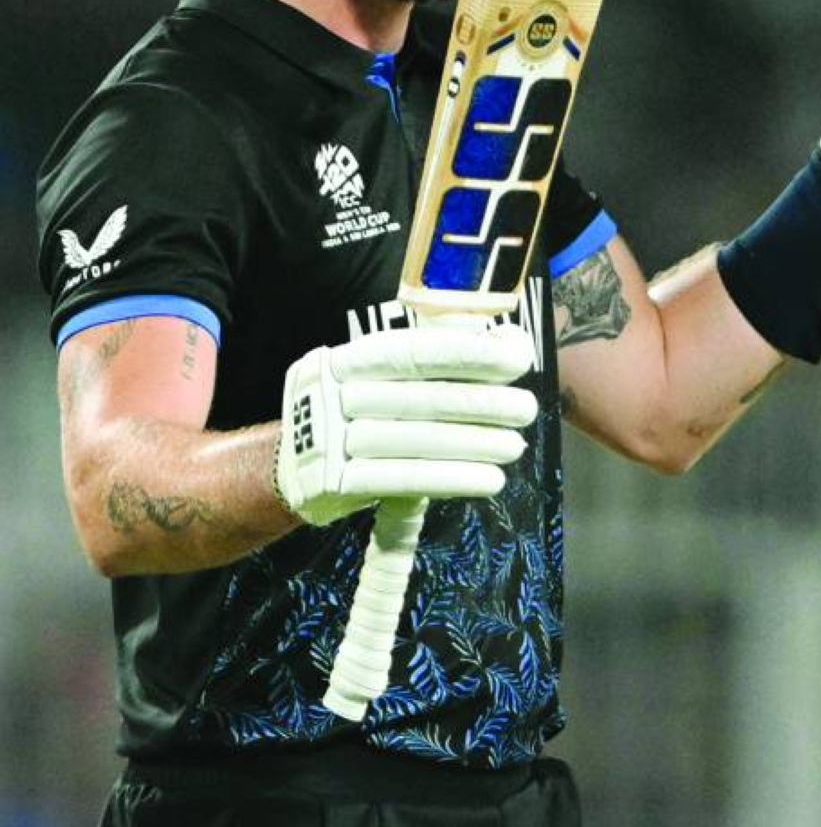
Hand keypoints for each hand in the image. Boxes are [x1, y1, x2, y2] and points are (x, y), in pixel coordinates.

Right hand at [276, 323, 536, 525]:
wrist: (288, 469)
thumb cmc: (356, 415)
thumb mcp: (380, 380)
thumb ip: (436, 361)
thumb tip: (511, 343)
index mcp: (347, 359)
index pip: (412, 350)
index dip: (466, 353)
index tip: (516, 357)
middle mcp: (333, 393)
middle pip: (418, 398)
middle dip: (481, 403)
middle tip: (527, 409)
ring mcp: (328, 440)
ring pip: (415, 441)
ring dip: (474, 445)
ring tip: (515, 446)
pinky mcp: (334, 483)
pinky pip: (402, 480)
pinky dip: (452, 479)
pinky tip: (490, 480)